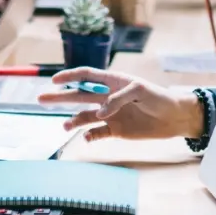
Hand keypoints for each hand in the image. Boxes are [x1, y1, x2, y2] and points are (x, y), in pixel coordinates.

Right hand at [37, 69, 202, 140]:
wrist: (174, 118)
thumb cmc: (159, 97)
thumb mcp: (140, 90)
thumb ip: (118, 98)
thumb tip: (101, 112)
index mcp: (112, 82)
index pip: (86, 76)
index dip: (70, 76)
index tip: (54, 80)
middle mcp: (107, 97)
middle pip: (78, 96)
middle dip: (60, 97)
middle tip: (41, 98)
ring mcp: (110, 114)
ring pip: (84, 116)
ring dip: (73, 120)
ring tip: (64, 126)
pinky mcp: (115, 130)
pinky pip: (97, 133)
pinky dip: (89, 136)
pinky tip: (87, 138)